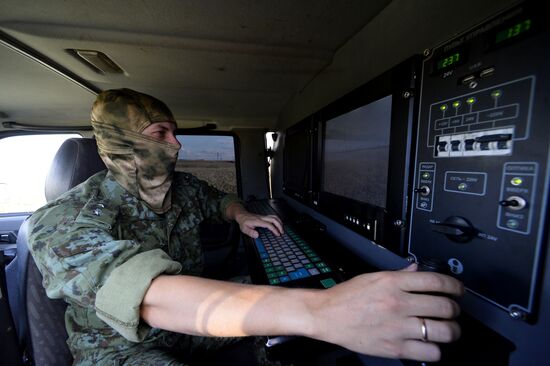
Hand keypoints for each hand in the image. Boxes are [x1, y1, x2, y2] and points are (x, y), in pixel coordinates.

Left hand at [234, 212, 283, 237]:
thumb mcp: (244, 229)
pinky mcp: (264, 216)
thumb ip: (250, 232)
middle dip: (279, 226)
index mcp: (258, 221)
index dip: (274, 229)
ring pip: (274, 217)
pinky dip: (278, 221)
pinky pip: (273, 217)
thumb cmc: (243, 222)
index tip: (277, 234)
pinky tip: (278, 225)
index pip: (268, 224)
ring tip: (282, 229)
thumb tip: (257, 235)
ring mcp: (264, 216)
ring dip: (280, 222)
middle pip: (274, 219)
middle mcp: (262, 218)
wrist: (242, 215)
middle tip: (282, 232)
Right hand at [308, 264, 463, 361]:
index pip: (436, 281)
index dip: (454, 286)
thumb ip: (399, 275)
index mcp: (393, 283)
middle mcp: (398, 304)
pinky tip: (431, 344)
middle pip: (444, 307)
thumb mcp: (373, 277)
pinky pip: (430, 352)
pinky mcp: (395, 348)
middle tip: (452, 311)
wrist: (326, 316)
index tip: (458, 290)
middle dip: (454, 309)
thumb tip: (417, 270)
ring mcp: (398, 327)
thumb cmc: (346, 297)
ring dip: (451, 330)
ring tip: (448, 329)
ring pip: (443, 331)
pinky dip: (436, 350)